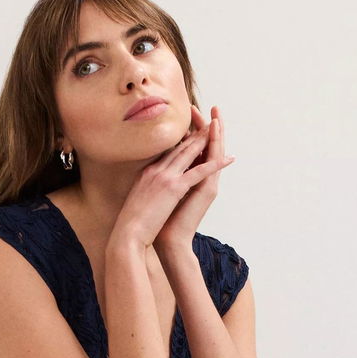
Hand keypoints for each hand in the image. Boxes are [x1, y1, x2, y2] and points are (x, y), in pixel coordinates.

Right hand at [109, 105, 234, 251]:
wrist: (127, 234)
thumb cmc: (130, 224)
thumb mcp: (136, 201)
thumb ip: (145, 191)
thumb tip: (148, 193)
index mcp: (147, 173)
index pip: (168, 154)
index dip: (182, 143)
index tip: (192, 135)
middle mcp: (156, 170)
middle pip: (180, 148)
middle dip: (195, 135)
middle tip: (208, 124)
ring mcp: (165, 177)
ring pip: (190, 153)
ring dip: (206, 140)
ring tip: (218, 130)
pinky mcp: (174, 187)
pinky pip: (200, 171)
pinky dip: (216, 164)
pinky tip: (229, 159)